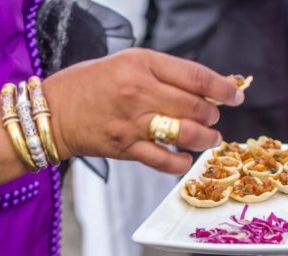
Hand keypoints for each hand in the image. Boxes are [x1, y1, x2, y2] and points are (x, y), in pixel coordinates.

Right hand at [43, 48, 244, 174]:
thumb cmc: (86, 84)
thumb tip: (198, 86)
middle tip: (215, 117)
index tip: (236, 94)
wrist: (51, 112)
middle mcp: (139, 91)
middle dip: (213, 114)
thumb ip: (160, 72)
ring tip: (210, 139)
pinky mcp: (125, 147)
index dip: (222, 87)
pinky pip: (162, 160)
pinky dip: (179, 162)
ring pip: (185, 133)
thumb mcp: (124, 62)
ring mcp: (133, 122)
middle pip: (195, 106)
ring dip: (205, 138)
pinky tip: (185, 160)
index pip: (195, 76)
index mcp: (141, 63)